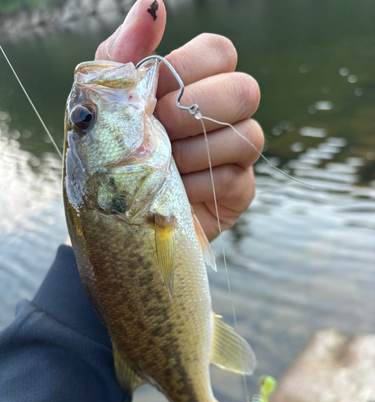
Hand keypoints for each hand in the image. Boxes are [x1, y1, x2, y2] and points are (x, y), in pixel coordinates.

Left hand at [95, 0, 262, 241]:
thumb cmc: (109, 153)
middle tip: (162, 129)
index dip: (190, 67)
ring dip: (195, 152)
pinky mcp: (238, 191)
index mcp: (193, 84)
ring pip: (248, 136)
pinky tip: (178, 192)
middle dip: (197, 111)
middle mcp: (221, 114)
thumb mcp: (105, 100)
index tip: (155, 93)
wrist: (112, 211)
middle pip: (246, 90)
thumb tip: (153, 1)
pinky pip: (236, 179)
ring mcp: (234, 154)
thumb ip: (126, 51)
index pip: (220, 51)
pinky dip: (200, 185)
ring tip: (164, 167)